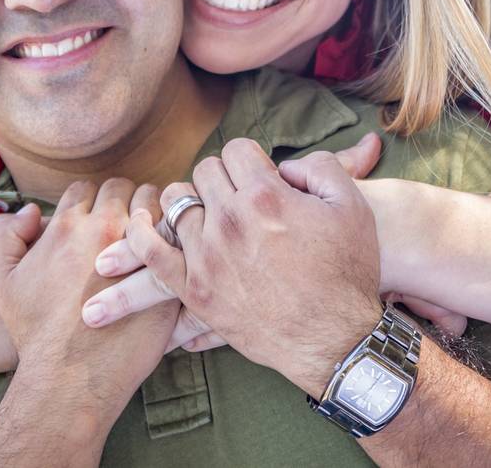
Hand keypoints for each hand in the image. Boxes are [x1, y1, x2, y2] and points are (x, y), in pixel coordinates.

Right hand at [0, 178, 177, 416]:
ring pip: (155, 205)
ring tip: (151, 234)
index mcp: (67, 226)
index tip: (96, 217)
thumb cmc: (34, 333)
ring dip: (153, 214)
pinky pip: (178, 238)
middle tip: (127, 222)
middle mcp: (103, 229)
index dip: (91, 200)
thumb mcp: (3, 282)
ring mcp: (138, 250)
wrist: (69, 377)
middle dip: (124, 200)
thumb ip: (8, 237)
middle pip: (123, 188)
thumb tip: (32, 210)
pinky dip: (174, 240)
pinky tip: (169, 256)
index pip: (88, 188)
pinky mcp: (164, 274)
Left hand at [124, 139, 384, 397]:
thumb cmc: (347, 273)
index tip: (259, 178)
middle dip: (224, 179)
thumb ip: (318, 167)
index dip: (251, 160)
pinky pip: (150, 249)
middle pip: (206, 171)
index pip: (236, 150)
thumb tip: (283, 164)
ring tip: (208, 214)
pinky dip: (139, 232)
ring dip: (192, 201)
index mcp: (266, 196)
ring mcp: (207, 255)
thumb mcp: (351, 206)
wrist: (336, 340)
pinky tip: (141, 223)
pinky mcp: (194, 288)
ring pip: (176, 201)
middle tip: (239, 199)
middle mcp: (230, 221)